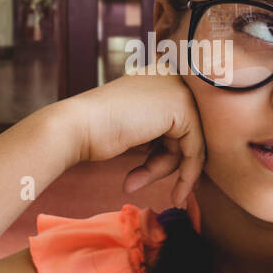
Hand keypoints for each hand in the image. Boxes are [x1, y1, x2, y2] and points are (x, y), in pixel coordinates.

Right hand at [63, 71, 205, 206]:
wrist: (77, 127)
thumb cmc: (98, 131)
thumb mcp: (138, 129)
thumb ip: (162, 135)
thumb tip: (191, 161)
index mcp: (162, 77)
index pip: (181, 122)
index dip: (177, 155)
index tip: (179, 185)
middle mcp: (173, 77)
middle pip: (189, 132)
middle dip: (173, 164)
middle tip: (175, 195)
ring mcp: (179, 89)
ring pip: (192, 143)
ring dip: (166, 170)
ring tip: (137, 182)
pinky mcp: (182, 106)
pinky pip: (195, 148)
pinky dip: (186, 174)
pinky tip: (172, 193)